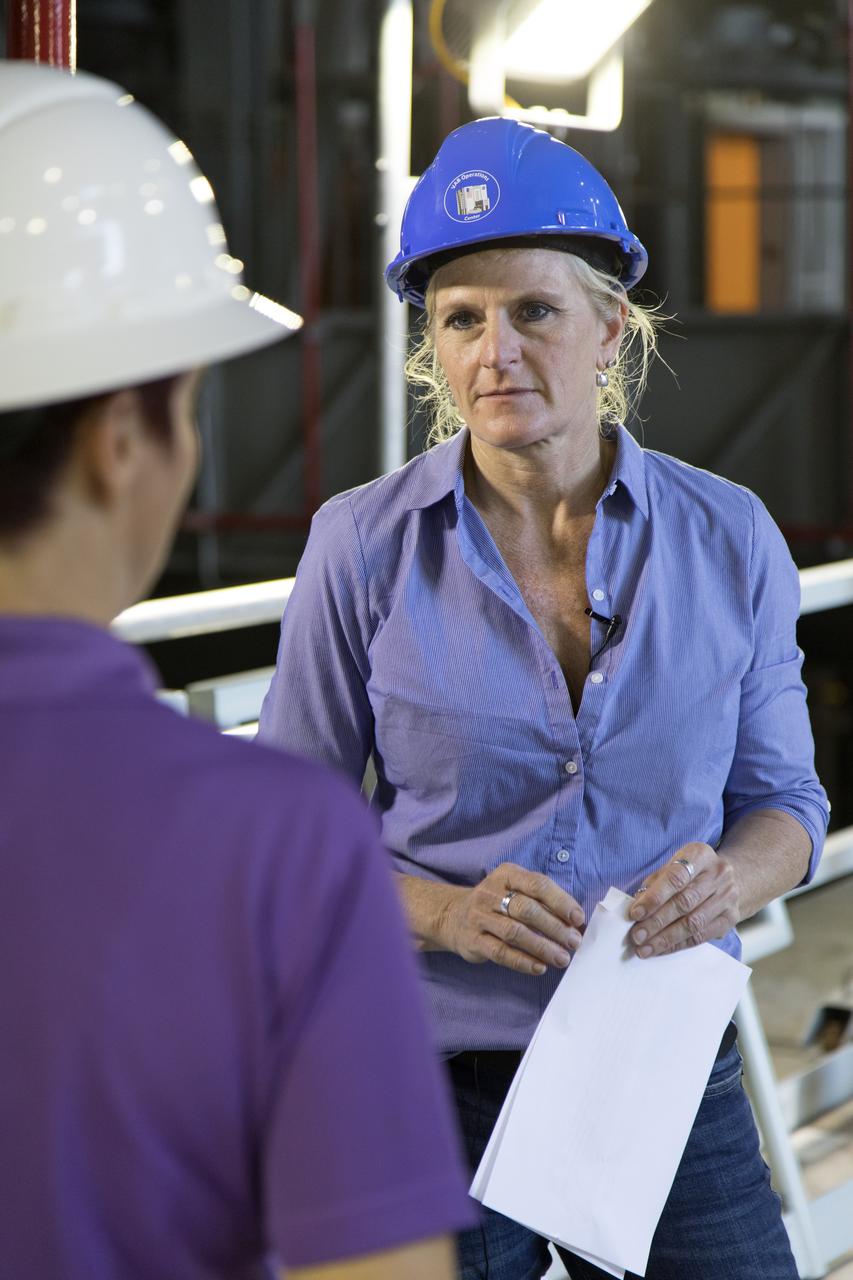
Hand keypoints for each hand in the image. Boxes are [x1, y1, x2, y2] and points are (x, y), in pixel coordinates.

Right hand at [441, 863, 583, 975]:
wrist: (452, 915)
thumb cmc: (496, 903)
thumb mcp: (514, 889)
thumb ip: (541, 900)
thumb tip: (574, 922)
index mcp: (506, 874)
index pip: (537, 884)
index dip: (560, 902)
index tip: (578, 919)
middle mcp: (490, 893)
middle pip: (527, 909)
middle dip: (555, 927)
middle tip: (574, 942)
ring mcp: (479, 917)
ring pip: (515, 932)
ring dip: (542, 947)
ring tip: (562, 958)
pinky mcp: (473, 940)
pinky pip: (501, 952)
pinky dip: (523, 961)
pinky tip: (539, 968)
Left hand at [628, 842, 740, 956]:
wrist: (730, 879)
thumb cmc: (691, 873)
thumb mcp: (673, 866)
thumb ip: (654, 883)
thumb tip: (636, 907)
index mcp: (700, 855)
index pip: (675, 878)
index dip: (654, 897)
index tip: (635, 913)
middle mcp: (718, 874)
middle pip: (684, 902)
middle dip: (657, 922)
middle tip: (637, 935)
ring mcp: (728, 897)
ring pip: (693, 923)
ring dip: (666, 938)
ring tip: (645, 948)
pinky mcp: (731, 918)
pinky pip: (702, 935)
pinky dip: (678, 944)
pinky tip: (662, 949)